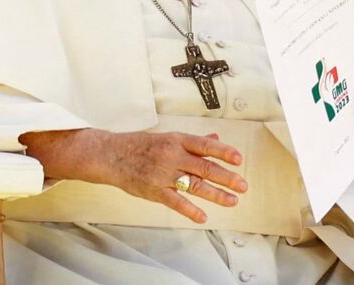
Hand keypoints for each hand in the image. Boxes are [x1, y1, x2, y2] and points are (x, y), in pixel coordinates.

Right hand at [19, 129, 246, 223]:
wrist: (111, 155)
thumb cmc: (141, 145)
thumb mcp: (168, 137)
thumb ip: (193, 141)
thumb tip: (215, 138)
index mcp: (176, 140)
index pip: (204, 145)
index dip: (223, 152)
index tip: (239, 159)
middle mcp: (171, 155)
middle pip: (204, 167)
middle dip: (226, 177)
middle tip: (243, 185)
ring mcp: (163, 174)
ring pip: (194, 185)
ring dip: (216, 194)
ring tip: (232, 201)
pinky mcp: (154, 190)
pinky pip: (175, 201)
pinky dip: (190, 209)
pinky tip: (203, 216)